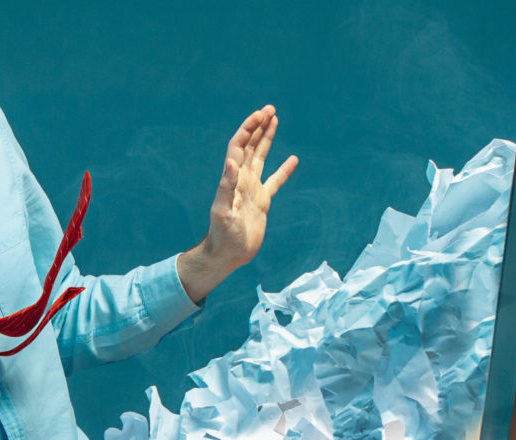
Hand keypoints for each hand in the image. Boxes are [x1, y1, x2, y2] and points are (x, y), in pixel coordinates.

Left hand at [178, 105, 298, 301]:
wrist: (227, 254)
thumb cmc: (222, 235)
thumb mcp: (223, 212)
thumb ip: (226, 187)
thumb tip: (232, 162)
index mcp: (232, 178)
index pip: (239, 146)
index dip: (249, 128)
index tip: (261, 114)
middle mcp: (241, 180)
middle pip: (250, 146)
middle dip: (258, 127)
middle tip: (270, 109)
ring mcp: (252, 189)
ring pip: (260, 158)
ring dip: (266, 139)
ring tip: (275, 120)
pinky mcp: (261, 202)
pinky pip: (275, 182)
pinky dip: (284, 170)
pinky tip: (293, 160)